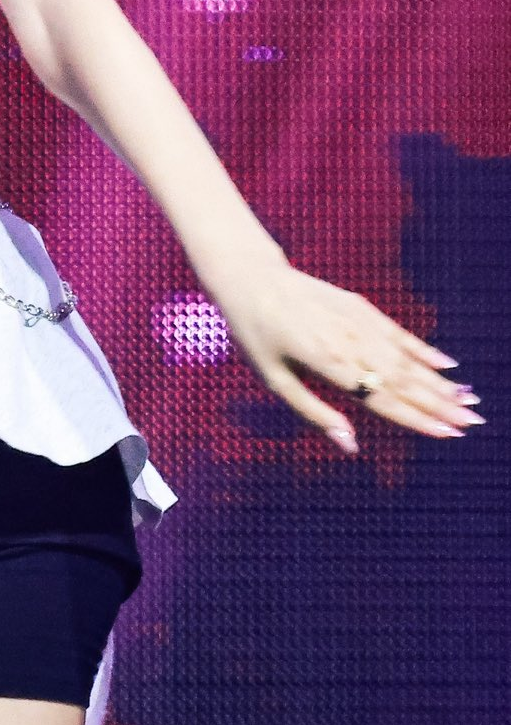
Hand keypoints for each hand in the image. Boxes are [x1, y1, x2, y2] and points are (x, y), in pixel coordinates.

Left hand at [212, 260, 484, 451]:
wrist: (252, 278)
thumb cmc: (257, 336)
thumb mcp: (274, 380)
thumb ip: (314, 413)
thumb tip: (350, 446)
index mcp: (327, 363)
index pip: (381, 398)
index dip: (416, 418)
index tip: (447, 434)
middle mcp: (348, 341)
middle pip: (402, 378)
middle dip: (440, 403)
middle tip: (473, 423)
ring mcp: (357, 320)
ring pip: (405, 356)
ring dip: (439, 380)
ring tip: (469, 399)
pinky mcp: (359, 305)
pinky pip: (396, 331)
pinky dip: (423, 348)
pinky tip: (447, 364)